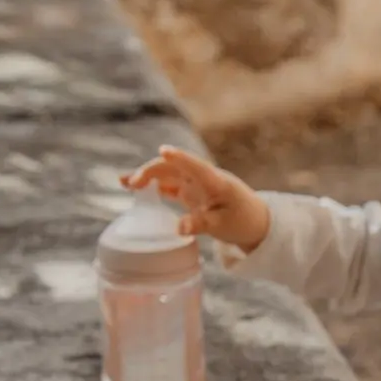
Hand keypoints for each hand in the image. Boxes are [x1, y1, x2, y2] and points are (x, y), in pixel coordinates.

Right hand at [121, 146, 270, 252]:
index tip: (164, 151)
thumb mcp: (224, 227)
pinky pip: (167, 186)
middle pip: (172, 168)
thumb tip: (178, 229)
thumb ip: (201, 225)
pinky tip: (134, 189)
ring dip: (146, 177)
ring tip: (125, 183)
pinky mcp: (190, 191)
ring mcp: (194, 183)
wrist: (256, 223)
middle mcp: (202, 178)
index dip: (180, 158)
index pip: (195, 166)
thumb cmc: (243, 222)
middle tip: (132, 184)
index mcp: (216, 182)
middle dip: (151, 172)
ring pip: (166, 175)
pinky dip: (152, 187)